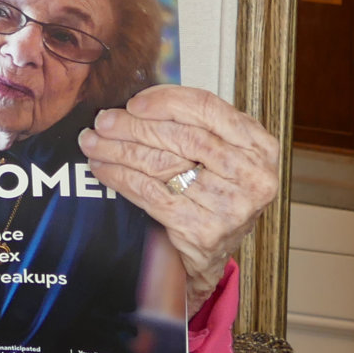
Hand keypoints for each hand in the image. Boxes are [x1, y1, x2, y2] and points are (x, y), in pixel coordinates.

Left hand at [77, 85, 279, 313]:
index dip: (165, 101)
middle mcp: (252, 176)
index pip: (207, 108)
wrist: (213, 252)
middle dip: (134, 126)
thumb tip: (136, 102)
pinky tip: (103, 169)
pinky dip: (121, 178)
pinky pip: (151, 194)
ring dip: (120, 150)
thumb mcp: (218, 154)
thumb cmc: (213, 192)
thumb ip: (191, 124)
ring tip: (94, 142)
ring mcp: (231, 206)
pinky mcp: (205, 230)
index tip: (133, 103)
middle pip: (182, 137)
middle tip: (103, 121)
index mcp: (259, 146)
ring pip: (162, 165)